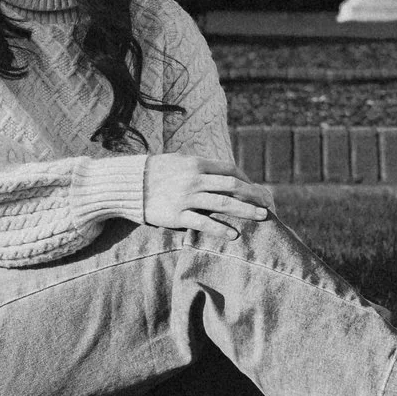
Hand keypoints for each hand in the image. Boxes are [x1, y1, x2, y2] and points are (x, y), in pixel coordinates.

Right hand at [141, 154, 270, 241]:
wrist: (127, 185)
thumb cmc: (155, 172)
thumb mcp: (179, 161)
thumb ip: (200, 166)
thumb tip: (222, 173)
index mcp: (196, 163)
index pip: (230, 170)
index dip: (247, 180)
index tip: (256, 191)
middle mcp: (194, 179)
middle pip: (232, 186)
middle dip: (254, 196)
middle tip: (269, 205)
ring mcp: (186, 197)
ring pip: (223, 204)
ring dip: (245, 210)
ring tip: (263, 218)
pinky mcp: (176, 215)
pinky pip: (202, 222)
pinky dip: (220, 229)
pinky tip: (234, 235)